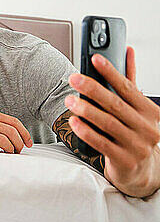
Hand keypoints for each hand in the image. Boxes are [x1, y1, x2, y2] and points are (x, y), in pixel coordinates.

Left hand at [66, 47, 159, 196]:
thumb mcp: (136, 107)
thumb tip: (128, 50)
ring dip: (86, 110)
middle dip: (93, 89)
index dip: (110, 72)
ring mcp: (137, 146)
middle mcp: (147, 128)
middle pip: (115, 104)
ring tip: (70, 100)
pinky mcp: (124, 161)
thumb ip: (130, 79)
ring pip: (107, 123)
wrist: (141, 170)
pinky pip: (102, 143)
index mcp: (150, 111)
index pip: (128, 88)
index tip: (95, 58)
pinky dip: (86, 131)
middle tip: (74, 78)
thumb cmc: (135, 132)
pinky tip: (74, 122)